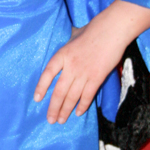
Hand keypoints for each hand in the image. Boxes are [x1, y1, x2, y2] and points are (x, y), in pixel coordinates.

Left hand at [34, 0, 149, 124]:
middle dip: (54, 107)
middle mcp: (70, 66)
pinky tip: (78, 113)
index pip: (47, 74)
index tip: (37, 99)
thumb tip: (66, 51)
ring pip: (72, 96)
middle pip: (59, 91)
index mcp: (62, 54)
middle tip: (50, 119)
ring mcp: (84, 72)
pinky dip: (82, 105)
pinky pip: (87, 95)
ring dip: (65, 110)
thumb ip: (68, 48)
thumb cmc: (93, 30)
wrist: (111, 30)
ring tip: (61, 120)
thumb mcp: (73, 36)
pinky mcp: (97, 77)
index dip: (41, 87)